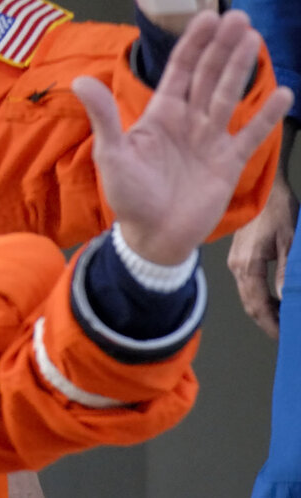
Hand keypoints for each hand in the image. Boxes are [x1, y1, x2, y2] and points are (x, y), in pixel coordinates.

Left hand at [75, 11, 292, 266]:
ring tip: (255, 39)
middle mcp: (187, 120)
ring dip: (241, 68)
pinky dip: (265, 116)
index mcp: (160, 113)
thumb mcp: (112, 153)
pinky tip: (283, 95)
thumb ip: (104, 117)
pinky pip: (250, 135)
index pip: (179, 70)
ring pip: (228, 96)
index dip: (193, 44)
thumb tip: (80, 80)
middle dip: (222, 46)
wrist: (153, 236)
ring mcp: (210, 140)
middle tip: (240, 17)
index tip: (206, 17)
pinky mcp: (228, 164)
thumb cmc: (128, 194)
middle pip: (208, 75)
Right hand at [229, 174, 296, 337]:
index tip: (287, 339)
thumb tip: (286, 300)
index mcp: (247, 265)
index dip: (272, 326)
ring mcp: (236, 260)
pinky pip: (249, 284)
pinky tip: (276, 300)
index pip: (257, 306)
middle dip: (268, 322)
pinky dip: (262, 297)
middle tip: (288, 335)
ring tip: (286, 320)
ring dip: (266, 310)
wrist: (263, 186)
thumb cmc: (277, 210)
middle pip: (250, 304)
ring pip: (249, 295)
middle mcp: (237, 266)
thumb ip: (286, 274)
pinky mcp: (240, 255)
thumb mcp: (290, 243)